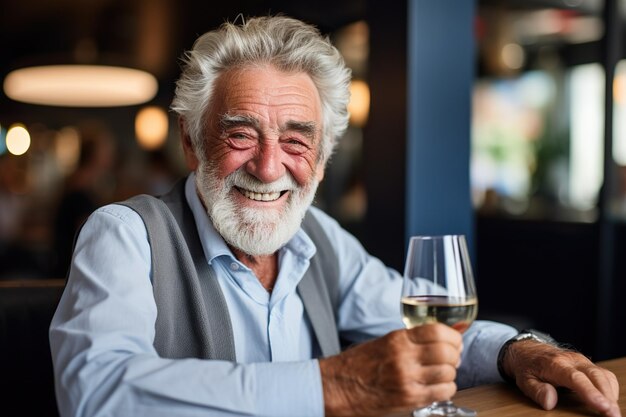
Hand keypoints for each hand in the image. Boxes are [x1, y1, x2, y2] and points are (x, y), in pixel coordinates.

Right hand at [319, 323, 462, 416]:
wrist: (339, 387)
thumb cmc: (360, 364)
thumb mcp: (386, 343)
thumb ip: (414, 339)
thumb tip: (449, 334)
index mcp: (397, 340)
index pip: (438, 331)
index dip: (453, 336)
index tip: (454, 340)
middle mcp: (403, 358)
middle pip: (447, 352)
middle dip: (454, 355)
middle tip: (451, 357)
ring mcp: (407, 380)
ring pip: (448, 373)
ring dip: (449, 373)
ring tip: (440, 373)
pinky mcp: (409, 399)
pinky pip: (443, 392)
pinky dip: (446, 388)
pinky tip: (437, 386)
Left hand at [501, 340, 620, 416]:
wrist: (528, 350)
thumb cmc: (528, 367)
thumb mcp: (524, 380)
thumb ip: (537, 391)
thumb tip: (550, 402)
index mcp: (555, 364)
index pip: (576, 378)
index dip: (590, 393)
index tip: (603, 407)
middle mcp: (572, 360)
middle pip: (596, 376)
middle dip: (608, 397)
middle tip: (614, 416)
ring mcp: (582, 361)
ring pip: (603, 375)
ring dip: (611, 394)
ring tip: (613, 413)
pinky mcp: (588, 364)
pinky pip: (604, 375)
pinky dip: (610, 389)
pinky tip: (608, 402)